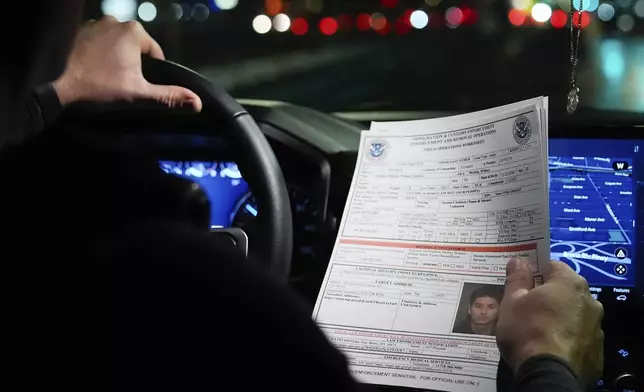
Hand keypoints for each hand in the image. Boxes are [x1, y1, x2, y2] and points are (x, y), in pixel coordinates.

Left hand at [53, 16, 201, 110]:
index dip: (152, 73)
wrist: (54, 80)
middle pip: (135, 47)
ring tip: (106, 79)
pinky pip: (97, 42)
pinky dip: (98, 55)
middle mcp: (116, 20)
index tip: (139, 87)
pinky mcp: (77, 30)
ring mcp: (94, 23)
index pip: (155, 53)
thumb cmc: (99, 86)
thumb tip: (197, 103)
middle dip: (133, 65)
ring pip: (116, 44)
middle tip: (122, 85)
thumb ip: (169, 97)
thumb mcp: (139, 95)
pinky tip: (92, 71)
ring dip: (115, 59)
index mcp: (135, 32)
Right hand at [496, 258, 603, 385]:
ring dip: (559, 317)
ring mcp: (596, 327)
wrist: (549, 374)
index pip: (551, 266)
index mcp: (569, 282)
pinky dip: (567, 338)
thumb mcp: (512, 301)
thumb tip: (518, 261)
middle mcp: (590, 300)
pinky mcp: (597, 350)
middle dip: (547, 296)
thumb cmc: (527, 330)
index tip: (520, 284)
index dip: (533, 273)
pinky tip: (550, 347)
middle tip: (525, 308)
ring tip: (537, 331)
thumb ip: (517, 278)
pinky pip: (578, 336)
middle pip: (564, 290)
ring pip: (573, 314)